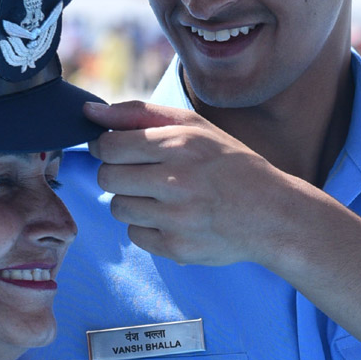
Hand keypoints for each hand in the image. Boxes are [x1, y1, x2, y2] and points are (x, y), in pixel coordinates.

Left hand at [84, 100, 289, 264]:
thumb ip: (138, 114)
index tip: (115, 150)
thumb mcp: (194, 127)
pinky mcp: (177, 248)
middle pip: (107, 178)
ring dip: (132, 200)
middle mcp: (177, 181)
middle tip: (142, 173)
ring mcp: (176, 218)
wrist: (272, 214)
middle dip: (117, 174)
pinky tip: (172, 218)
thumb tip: (88, 111)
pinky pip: (134, 235)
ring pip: (118, 208)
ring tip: (161, 196)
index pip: (109, 146)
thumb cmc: (229, 164)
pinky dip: (146, 226)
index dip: (105, 147)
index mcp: (180, 144)